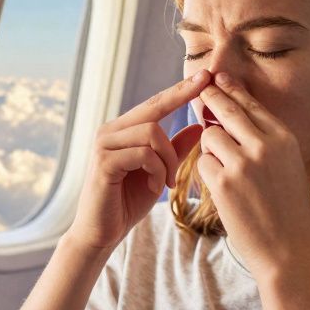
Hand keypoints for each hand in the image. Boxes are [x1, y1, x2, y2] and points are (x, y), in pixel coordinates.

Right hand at [65, 70, 209, 251]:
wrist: (101, 233)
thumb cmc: (127, 203)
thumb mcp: (159, 173)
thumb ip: (175, 150)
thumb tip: (199, 128)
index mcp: (122, 130)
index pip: (155, 103)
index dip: (180, 90)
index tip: (206, 76)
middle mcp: (110, 131)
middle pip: (153, 110)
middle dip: (182, 102)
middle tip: (207, 100)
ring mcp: (104, 145)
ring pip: (151, 133)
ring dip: (168, 160)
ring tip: (167, 182)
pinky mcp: (104, 162)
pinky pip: (143, 154)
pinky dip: (156, 171)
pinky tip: (155, 188)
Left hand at [197, 72, 309, 278]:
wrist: (289, 252)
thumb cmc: (289, 212)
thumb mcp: (288, 167)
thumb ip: (265, 142)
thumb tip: (233, 119)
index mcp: (284, 139)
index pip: (251, 104)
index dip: (231, 89)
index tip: (218, 78)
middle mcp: (264, 146)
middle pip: (226, 110)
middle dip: (210, 99)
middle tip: (200, 91)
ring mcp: (242, 164)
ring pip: (209, 136)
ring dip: (209, 147)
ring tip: (224, 167)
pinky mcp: (223, 184)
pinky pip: (202, 163)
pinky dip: (207, 172)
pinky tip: (222, 189)